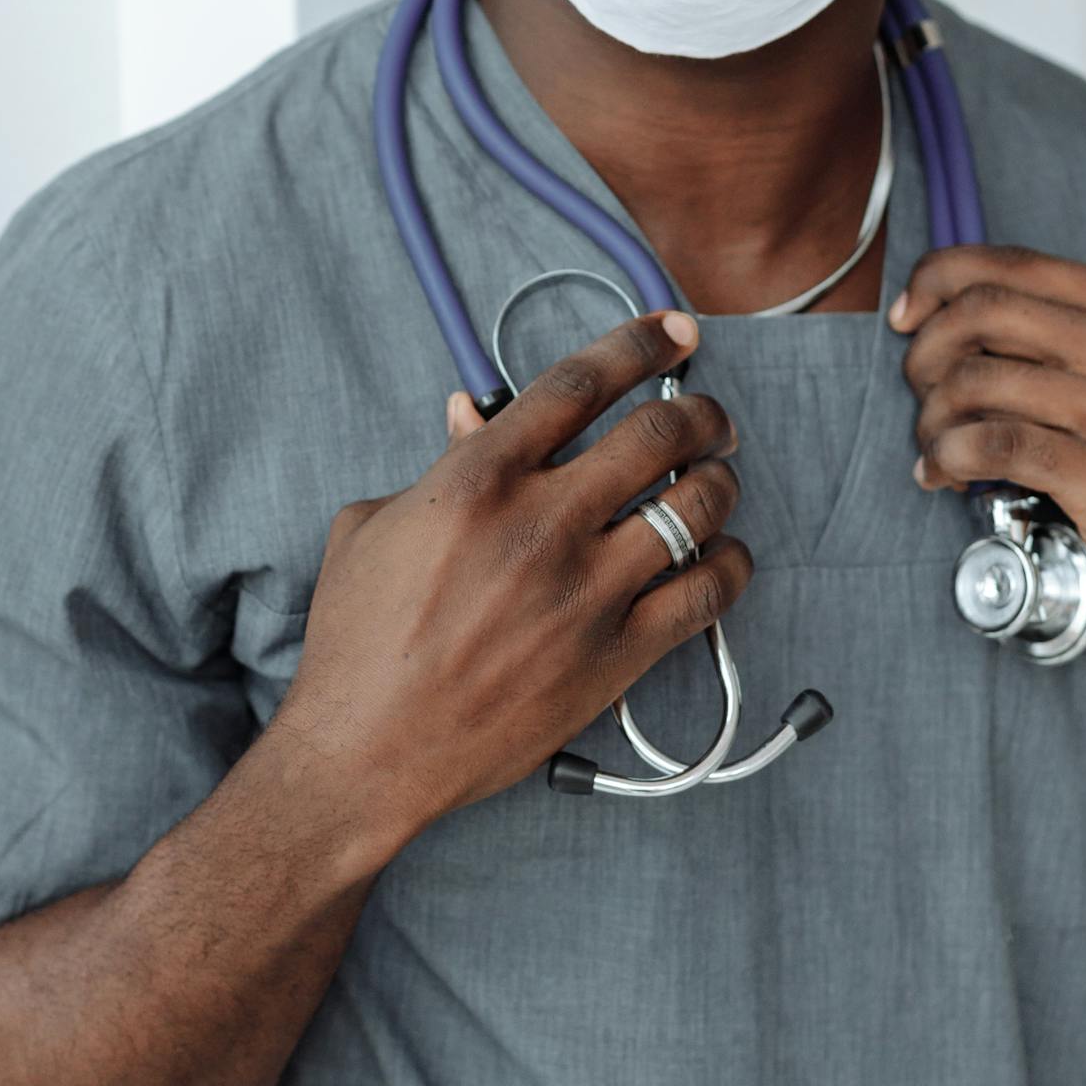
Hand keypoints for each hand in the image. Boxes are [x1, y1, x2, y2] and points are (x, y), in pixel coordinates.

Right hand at [275, 311, 748, 840]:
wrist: (364, 754)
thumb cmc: (356, 642)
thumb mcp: (372, 528)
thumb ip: (437, 466)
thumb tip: (471, 415)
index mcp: (477, 480)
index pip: (580, 383)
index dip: (639, 344)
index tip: (672, 331)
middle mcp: (540, 525)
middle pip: (656, 434)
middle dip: (699, 412)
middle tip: (708, 416)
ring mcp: (584, 594)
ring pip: (695, 506)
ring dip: (719, 481)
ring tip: (716, 479)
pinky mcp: (614, 659)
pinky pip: (706, 595)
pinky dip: (729, 564)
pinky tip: (723, 555)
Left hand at [891, 245, 1085, 645]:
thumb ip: (1052, 332)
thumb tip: (937, 309)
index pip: (1014, 263)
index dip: (938, 280)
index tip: (905, 318)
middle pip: (985, 311)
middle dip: (926, 352)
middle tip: (918, 393)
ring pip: (977, 381)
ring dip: (930, 418)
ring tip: (933, 447)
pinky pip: (993, 445)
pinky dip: (947, 458)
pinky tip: (941, 474)